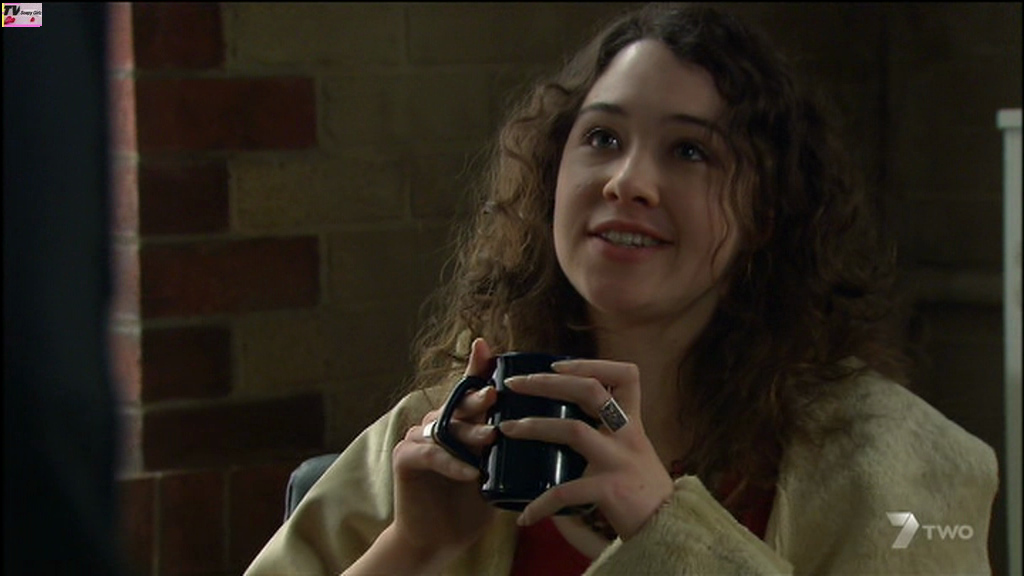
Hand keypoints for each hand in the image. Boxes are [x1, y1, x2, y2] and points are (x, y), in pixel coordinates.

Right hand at [388, 338, 498, 562]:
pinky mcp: (405, 458)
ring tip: (490, 440)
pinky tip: (470, 472)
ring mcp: (418, 438)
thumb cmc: (472, 504)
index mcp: (460, 421)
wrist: (440, 539)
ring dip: (469, 433)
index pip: (470, 389)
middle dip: (477, 397)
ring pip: (446, 427)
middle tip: (494, 396)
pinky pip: (429, 454)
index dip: (477, 366)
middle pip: (459, 404)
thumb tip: (552, 430)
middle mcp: (437, 422)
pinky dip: (451, 463)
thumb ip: (510, 448)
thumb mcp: (497, 471)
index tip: (486, 346)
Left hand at [499, 360, 673, 539]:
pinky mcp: (610, 490)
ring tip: (506, 429)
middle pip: (590, 391)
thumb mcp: (632, 451)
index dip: (589, 364)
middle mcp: (628, 435)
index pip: (624, 375)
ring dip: (535, 426)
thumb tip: (558, 424)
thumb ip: (607, 435)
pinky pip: (567, 491)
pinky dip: (542, 504)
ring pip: (573, 430)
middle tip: (515, 384)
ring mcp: (619, 460)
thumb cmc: (644, 491)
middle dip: (548, 383)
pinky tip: (525, 516)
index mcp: (632, 423)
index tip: (556, 365)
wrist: (671, 529)